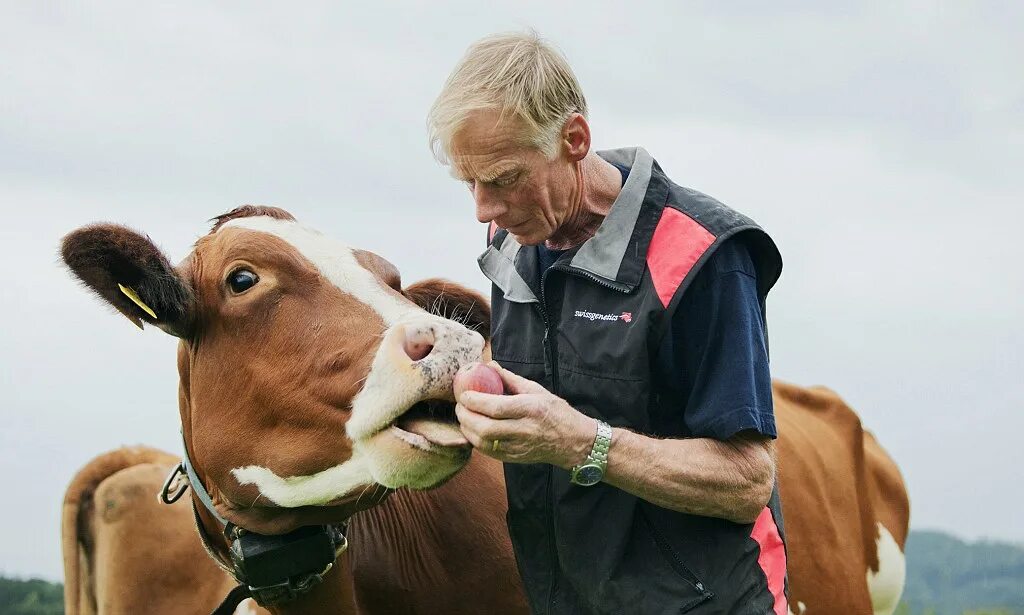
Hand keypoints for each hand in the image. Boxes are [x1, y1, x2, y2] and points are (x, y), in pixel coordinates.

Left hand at [455, 362, 593, 467]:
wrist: (573, 441)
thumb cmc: (555, 411)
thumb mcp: (536, 390)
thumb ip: (510, 379)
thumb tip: (489, 366)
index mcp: (530, 409)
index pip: (496, 407)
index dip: (475, 401)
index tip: (464, 394)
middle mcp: (525, 429)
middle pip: (486, 428)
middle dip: (466, 417)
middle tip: (460, 407)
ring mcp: (519, 447)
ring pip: (484, 443)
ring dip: (468, 431)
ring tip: (464, 418)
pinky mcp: (515, 458)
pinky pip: (489, 452)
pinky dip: (476, 441)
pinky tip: (473, 431)